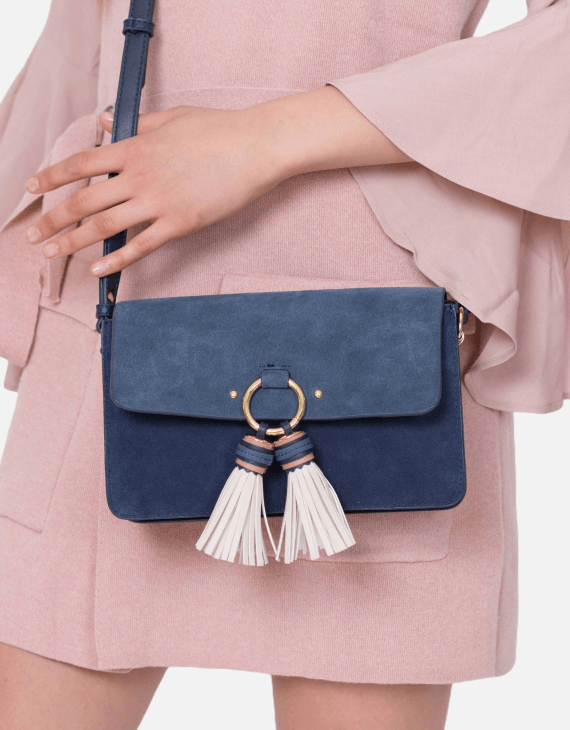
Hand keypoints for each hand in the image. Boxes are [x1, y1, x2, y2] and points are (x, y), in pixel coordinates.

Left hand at [25, 105, 287, 275]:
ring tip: (51, 254)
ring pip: (103, 227)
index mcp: (135, 147)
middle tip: (34, 236)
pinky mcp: (180, 223)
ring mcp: (158, 202)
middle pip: (83, 201)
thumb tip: (107, 121)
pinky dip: (115, 260)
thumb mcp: (172, 117)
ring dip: (71, 242)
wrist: (256, 147)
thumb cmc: (219, 130)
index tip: (32, 187)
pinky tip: (96, 270)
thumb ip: (137, 123)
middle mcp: (139, 176)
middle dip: (52, 220)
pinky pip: (140, 246)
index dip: (51, 177)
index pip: (81, 164)